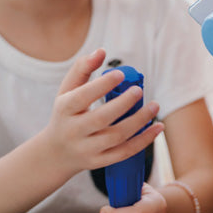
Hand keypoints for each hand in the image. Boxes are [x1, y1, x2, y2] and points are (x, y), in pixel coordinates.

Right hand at [40, 49, 163, 176]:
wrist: (55, 153)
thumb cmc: (66, 115)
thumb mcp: (66, 92)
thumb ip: (82, 69)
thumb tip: (101, 51)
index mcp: (64, 110)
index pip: (81, 97)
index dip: (101, 85)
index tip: (120, 74)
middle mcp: (74, 131)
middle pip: (100, 119)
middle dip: (123, 104)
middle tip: (139, 90)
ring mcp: (87, 149)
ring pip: (116, 137)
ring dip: (138, 122)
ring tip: (154, 106)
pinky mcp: (99, 161)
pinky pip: (124, 153)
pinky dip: (143, 141)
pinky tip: (158, 128)